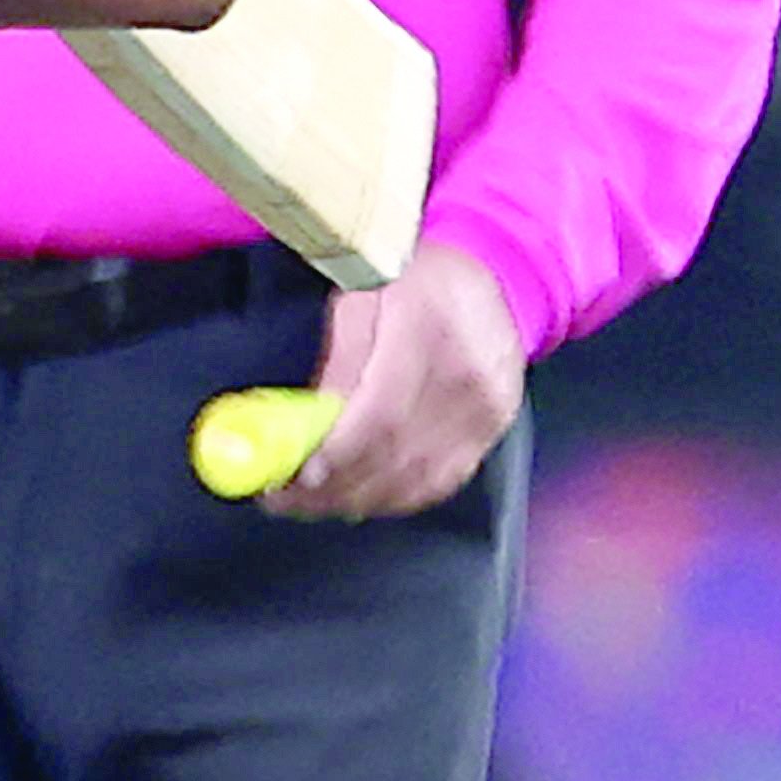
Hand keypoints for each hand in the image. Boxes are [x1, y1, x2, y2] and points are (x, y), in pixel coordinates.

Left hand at [268, 239, 525, 520]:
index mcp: (426, 331)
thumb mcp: (359, 300)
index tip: (299, 476)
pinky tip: (363, 499)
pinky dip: (401, 496)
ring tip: (313, 504)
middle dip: (336, 486)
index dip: (340, 453)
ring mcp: (487, 409)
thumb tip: (307, 427)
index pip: (382, 412)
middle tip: (285, 499)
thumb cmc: (411, 279)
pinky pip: (446, 478)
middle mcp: (465, 377)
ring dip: (363, 499)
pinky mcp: (495, 429)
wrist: (492, 276)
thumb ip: (338, 366)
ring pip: (422, 476)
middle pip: (399, 452)